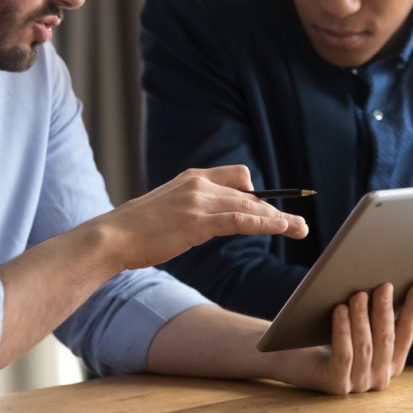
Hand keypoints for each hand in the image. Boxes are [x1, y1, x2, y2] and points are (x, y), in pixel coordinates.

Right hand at [89, 166, 308, 269]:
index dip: (255, 192)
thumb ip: (189, 208)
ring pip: (249, 206)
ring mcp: (199, 201)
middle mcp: (198, 183)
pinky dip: (265, 224)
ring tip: (300, 229)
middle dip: (274, 210)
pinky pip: (241, 220)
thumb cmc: (136, 229)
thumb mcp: (166, 210)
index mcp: (191, 178)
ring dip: (279, 219)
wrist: (112, 237)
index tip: (269, 207)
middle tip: (297, 224)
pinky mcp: (199, 221)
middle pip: (248, 193)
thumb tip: (204, 222)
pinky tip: (282, 228)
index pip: (236, 176)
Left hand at [273, 282, 412, 393]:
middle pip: (386, 339)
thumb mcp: (364, 327)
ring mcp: (358, 384)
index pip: (406, 333)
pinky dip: (343, 331)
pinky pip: (343, 355)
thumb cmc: (329, 337)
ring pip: (365, 346)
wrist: (291, 357)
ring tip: (358, 293)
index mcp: (391, 363)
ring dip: (363, 318)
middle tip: (384, 285)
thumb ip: (393, 321)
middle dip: (386, 311)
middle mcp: (378, 377)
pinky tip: (340, 310)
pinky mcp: (336, 385)